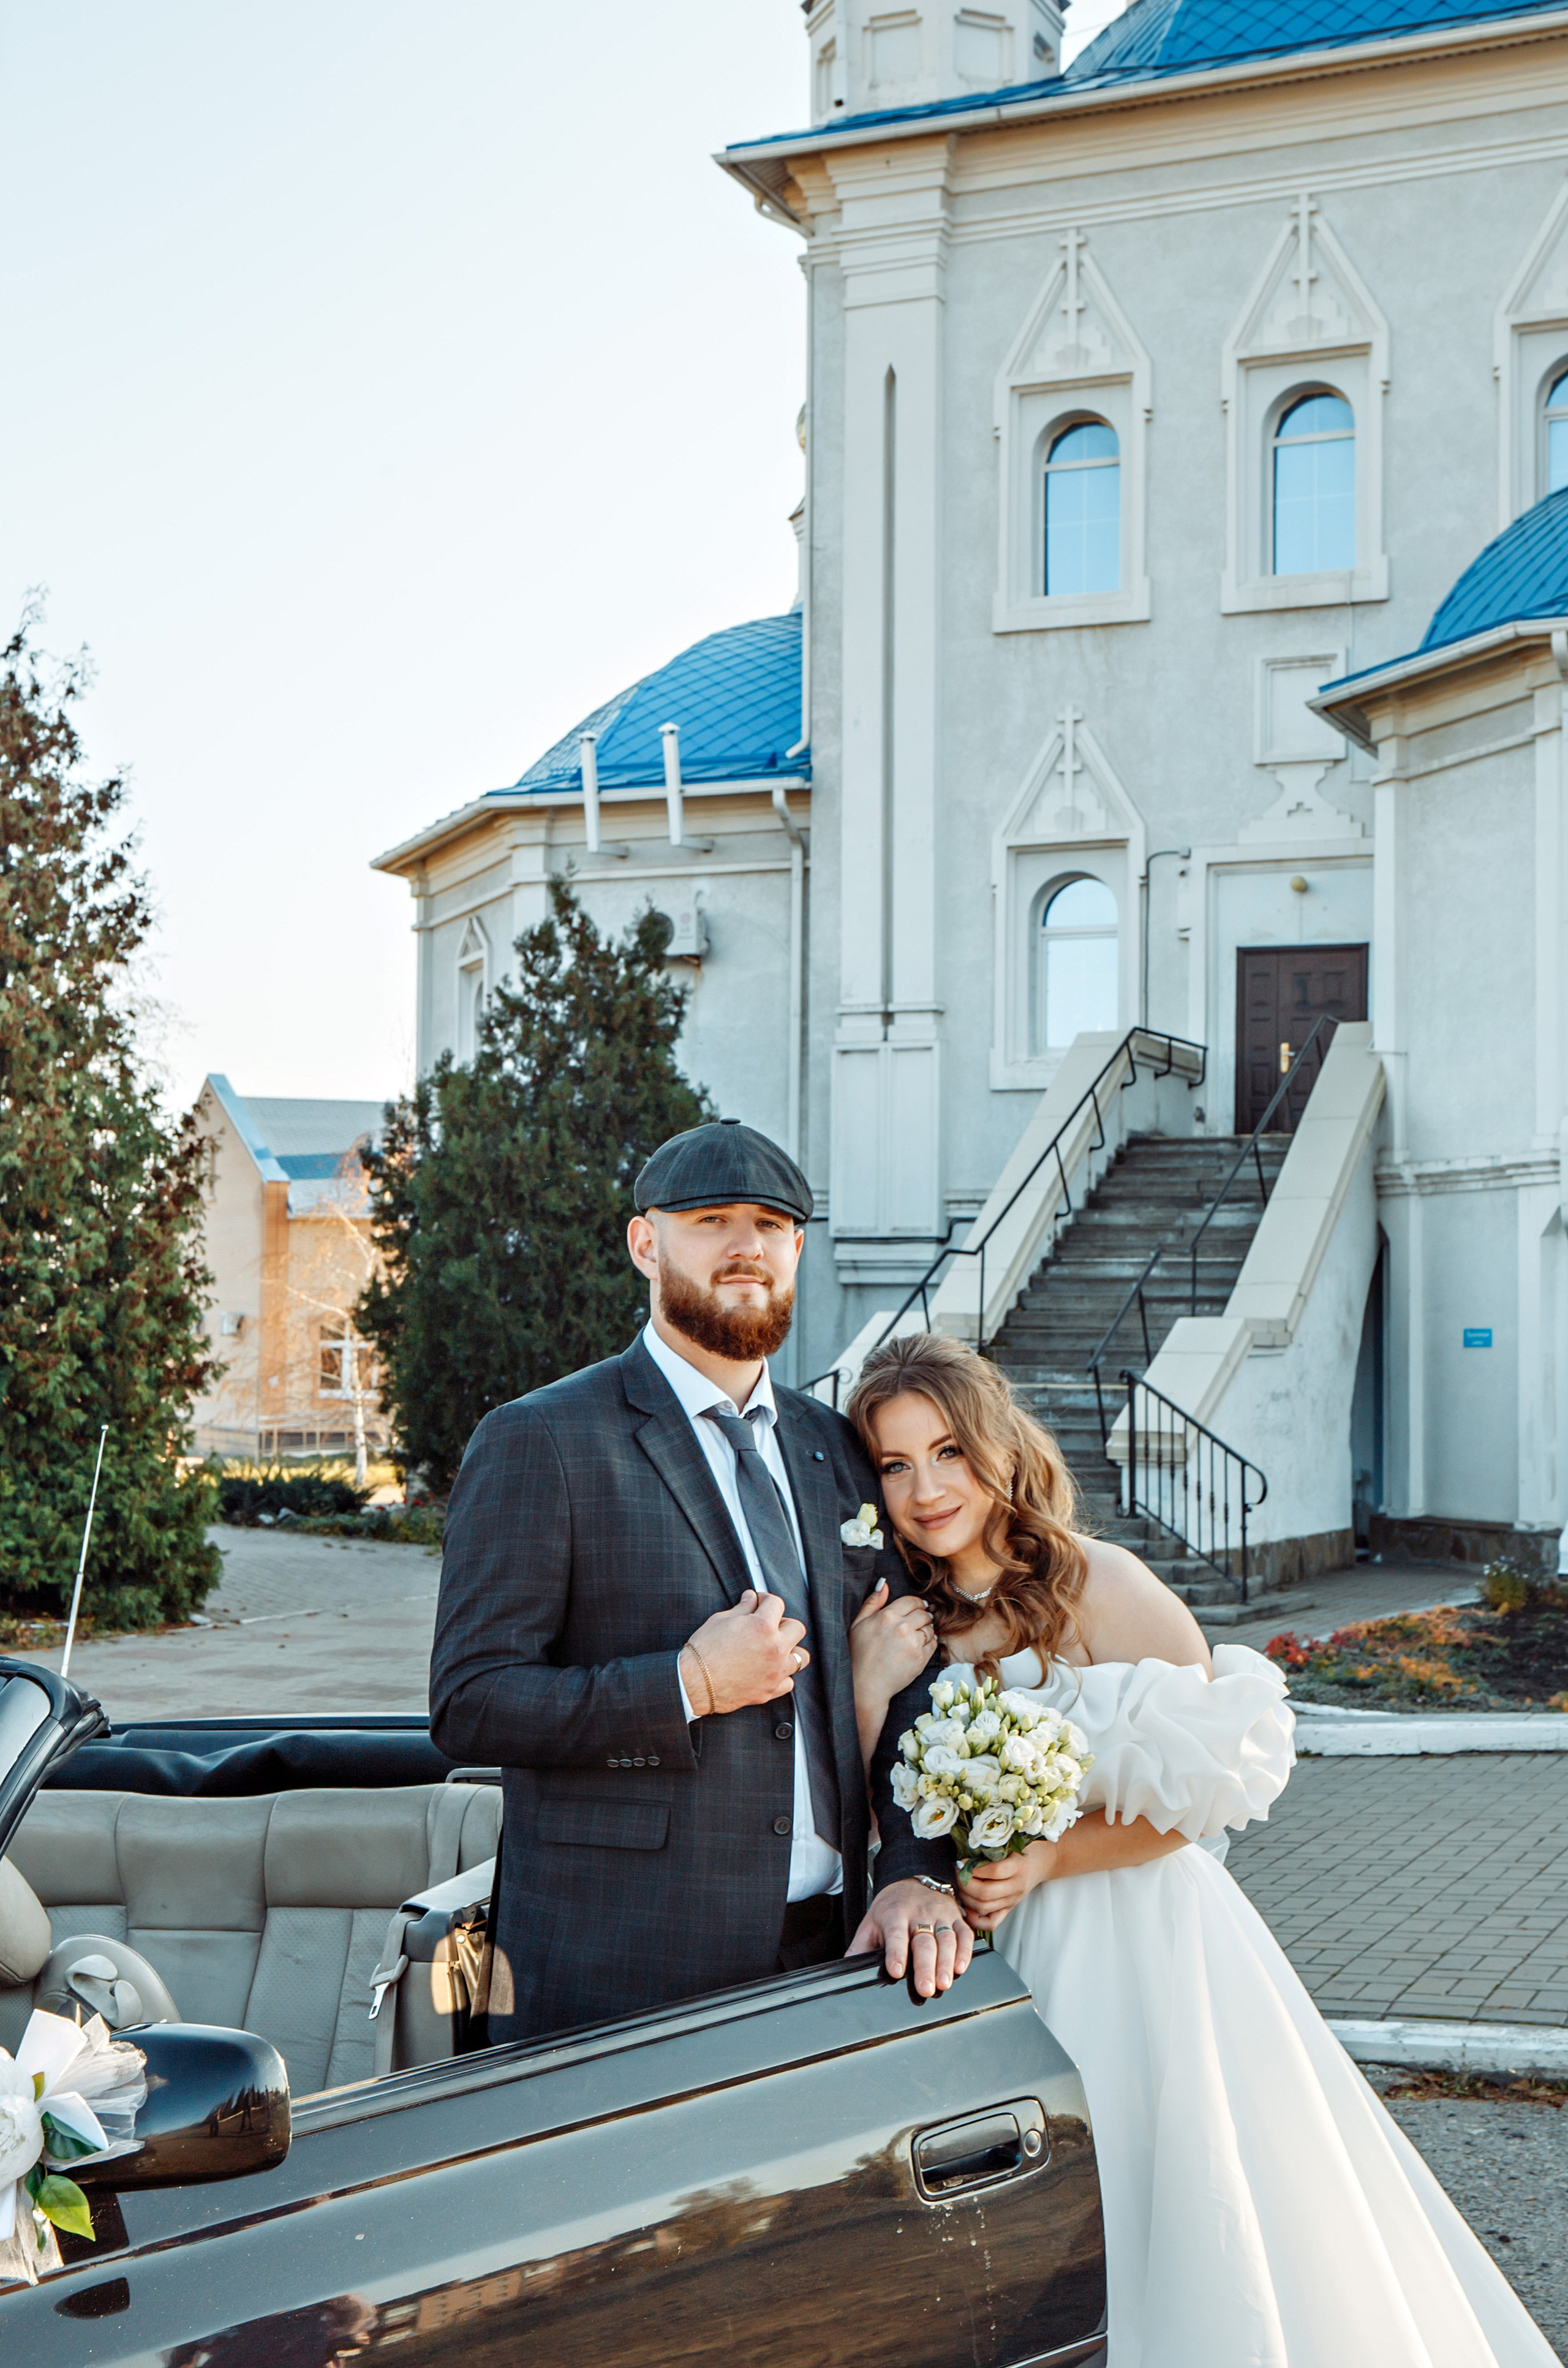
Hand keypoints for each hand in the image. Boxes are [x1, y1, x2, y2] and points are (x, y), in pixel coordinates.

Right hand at [684, 1589, 807, 1714]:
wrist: (693, 1683)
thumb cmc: (704, 1651)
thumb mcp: (721, 1620)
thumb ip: (742, 1608)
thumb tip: (751, 1598)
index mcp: (763, 1626)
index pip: (777, 1603)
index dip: (766, 1599)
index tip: (760, 1602)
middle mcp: (775, 1648)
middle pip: (796, 1628)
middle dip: (782, 1623)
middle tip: (768, 1625)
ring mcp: (775, 1671)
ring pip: (800, 1657)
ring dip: (790, 1650)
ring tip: (774, 1649)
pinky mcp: (770, 1690)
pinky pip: (788, 1682)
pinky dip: (782, 1675)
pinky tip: (769, 1670)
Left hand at [848, 1877, 972, 1998]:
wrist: (913, 1879)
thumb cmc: (891, 1909)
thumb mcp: (871, 1923)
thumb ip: (860, 1948)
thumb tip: (845, 1970)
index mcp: (894, 1915)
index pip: (895, 1935)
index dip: (896, 1953)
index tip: (896, 1971)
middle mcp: (919, 1914)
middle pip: (923, 1942)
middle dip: (925, 1966)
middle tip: (926, 1989)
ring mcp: (940, 1915)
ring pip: (945, 1939)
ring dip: (946, 1962)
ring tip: (944, 1983)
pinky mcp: (956, 1917)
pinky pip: (964, 1934)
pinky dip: (965, 1951)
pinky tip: (961, 1967)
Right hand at [850, 1580, 935, 1699]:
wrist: (865, 1685)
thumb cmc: (859, 1654)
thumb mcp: (858, 1624)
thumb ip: (873, 1602)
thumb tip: (884, 1583)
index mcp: (887, 1616)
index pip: (912, 1601)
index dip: (915, 1604)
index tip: (916, 1609)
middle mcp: (902, 1627)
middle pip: (923, 1613)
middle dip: (922, 1616)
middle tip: (917, 1623)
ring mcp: (913, 1643)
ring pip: (930, 1628)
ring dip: (926, 1630)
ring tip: (917, 1636)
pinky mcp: (921, 1658)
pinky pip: (934, 1644)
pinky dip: (930, 1643)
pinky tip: (919, 1646)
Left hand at [956, 1841, 1056, 1929]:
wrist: (1043, 1862)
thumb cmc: (1025, 1848)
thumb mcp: (1011, 1843)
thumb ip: (991, 1849)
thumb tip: (964, 1856)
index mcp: (1018, 1867)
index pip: (993, 1871)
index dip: (973, 1868)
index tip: (960, 1861)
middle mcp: (1016, 1886)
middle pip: (986, 1893)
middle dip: (965, 1884)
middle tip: (956, 1873)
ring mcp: (1013, 1900)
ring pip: (984, 1908)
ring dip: (966, 1899)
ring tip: (959, 1886)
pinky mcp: (1009, 1909)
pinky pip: (991, 1923)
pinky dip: (975, 1919)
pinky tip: (966, 1907)